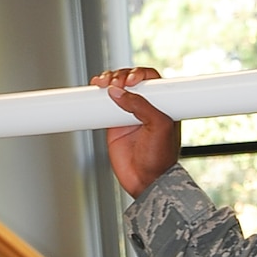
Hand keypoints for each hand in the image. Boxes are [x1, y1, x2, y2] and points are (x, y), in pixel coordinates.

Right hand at [90, 66, 180, 197]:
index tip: (130, 81)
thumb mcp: (158, 127)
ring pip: (116, 89)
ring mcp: (128, 114)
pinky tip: (95, 90)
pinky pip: (103, 104)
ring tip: (103, 85)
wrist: (145, 181)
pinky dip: (97, 95)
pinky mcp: (113, 123)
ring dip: (108, 81)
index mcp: (162, 105)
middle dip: (120, 76)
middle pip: (130, 79)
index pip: (151, 80)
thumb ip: (141, 106)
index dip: (139, 74)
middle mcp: (145, 107)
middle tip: (114, 84)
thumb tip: (118, 91)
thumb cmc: (160, 159)